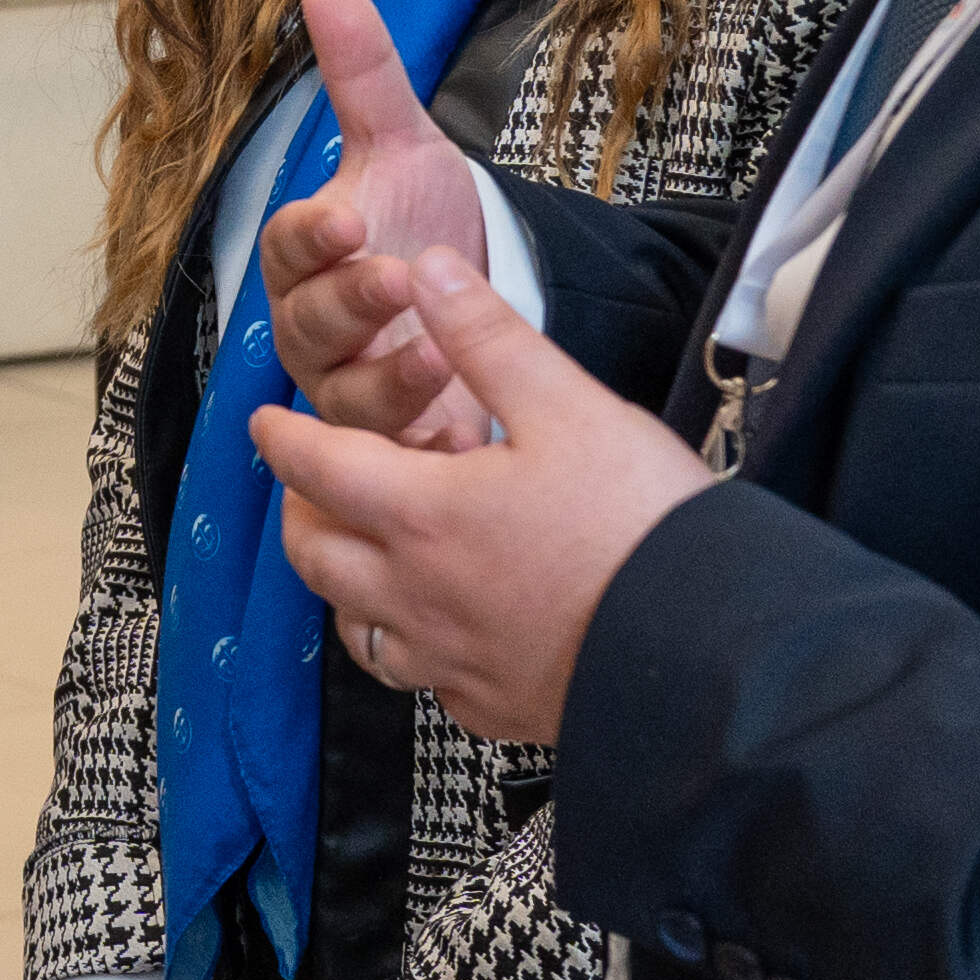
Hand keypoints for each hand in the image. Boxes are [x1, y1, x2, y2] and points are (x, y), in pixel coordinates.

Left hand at [249, 245, 709, 750]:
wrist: (713, 655)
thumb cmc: (642, 526)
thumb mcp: (570, 408)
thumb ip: (490, 339)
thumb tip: (429, 271)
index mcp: (423, 513)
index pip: (318, 468)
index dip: (283, 438)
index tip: (265, 422)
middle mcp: (417, 596)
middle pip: (316, 556)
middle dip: (299, 513)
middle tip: (311, 486)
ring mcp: (451, 663)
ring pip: (357, 627)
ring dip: (345, 586)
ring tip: (364, 555)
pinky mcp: (493, 708)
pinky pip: (422, 679)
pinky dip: (411, 646)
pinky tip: (441, 629)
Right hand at [256, 0, 507, 446]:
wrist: (469, 302)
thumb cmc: (418, 222)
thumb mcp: (402, 145)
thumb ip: (363, 73)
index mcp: (307, 256)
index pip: (285, 245)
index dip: (308, 236)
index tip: (343, 217)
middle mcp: (314, 328)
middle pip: (307, 325)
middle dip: (348, 302)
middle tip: (393, 277)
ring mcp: (350, 389)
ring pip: (343, 400)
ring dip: (385, 382)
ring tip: (435, 361)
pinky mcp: (395, 443)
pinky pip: (393, 457)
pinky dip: (422, 448)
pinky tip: (460, 435)